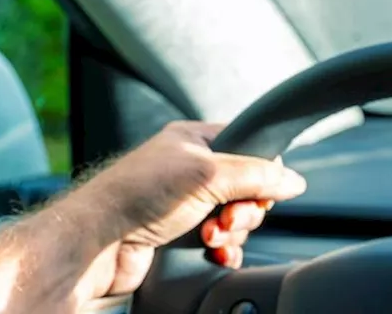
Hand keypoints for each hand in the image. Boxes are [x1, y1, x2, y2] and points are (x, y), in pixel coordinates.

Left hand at [59, 121, 306, 297]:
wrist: (99, 243)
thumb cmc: (137, 194)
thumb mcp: (207, 173)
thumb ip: (256, 174)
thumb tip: (292, 180)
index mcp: (194, 140)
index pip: (249, 147)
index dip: (262, 171)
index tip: (260, 190)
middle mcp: (190, 170)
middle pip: (247, 189)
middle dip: (244, 209)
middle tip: (227, 216)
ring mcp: (185, 205)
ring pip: (235, 220)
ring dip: (232, 232)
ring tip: (210, 234)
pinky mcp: (179, 236)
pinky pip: (220, 244)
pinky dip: (224, 250)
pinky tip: (214, 251)